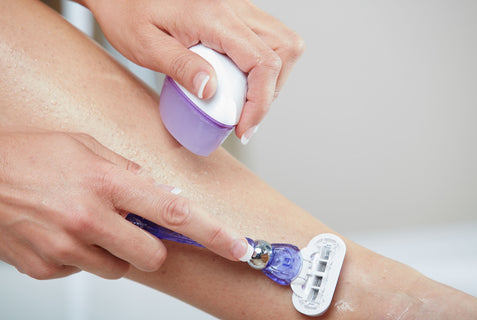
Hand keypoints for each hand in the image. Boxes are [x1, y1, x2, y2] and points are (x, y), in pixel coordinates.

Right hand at [0, 130, 248, 279]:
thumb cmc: (32, 154)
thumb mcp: (87, 147)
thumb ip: (129, 172)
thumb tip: (162, 195)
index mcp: (107, 182)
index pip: (175, 214)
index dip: (213, 234)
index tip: (238, 248)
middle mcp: (89, 218)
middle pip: (152, 256)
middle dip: (151, 246)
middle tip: (132, 226)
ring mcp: (65, 247)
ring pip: (119, 267)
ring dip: (114, 250)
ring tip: (88, 223)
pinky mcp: (45, 266)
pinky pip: (82, 270)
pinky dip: (82, 255)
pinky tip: (62, 230)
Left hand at [81, 0, 304, 141]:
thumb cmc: (127, 11)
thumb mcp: (145, 44)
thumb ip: (180, 67)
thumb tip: (210, 91)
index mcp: (214, 16)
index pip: (262, 61)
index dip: (261, 102)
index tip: (244, 128)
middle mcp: (234, 7)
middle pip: (285, 48)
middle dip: (273, 90)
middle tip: (247, 115)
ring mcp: (238, 8)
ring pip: (282, 42)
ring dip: (272, 77)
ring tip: (246, 100)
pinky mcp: (235, 13)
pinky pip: (265, 39)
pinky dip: (262, 65)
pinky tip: (239, 80)